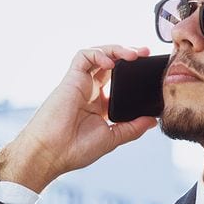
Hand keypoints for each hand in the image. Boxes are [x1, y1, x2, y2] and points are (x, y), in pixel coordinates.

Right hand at [0, 45, 160, 190]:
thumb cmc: (75, 150)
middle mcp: (90, 91)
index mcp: (99, 104)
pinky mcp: (70, 79)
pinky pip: (84, 56)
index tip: (150, 73)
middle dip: (128, 54)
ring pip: (99, 55)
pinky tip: (111, 63)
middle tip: (145, 53)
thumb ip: (133, 128)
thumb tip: (152, 120)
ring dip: (117, 50)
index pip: (118, 80)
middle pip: (111, 63)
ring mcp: (80, 83)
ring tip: (134, 54)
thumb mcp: (112, 138)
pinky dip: (98, 54)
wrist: (51, 154)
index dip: (134, 73)